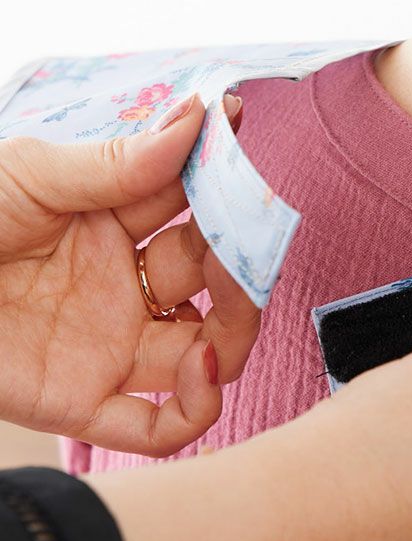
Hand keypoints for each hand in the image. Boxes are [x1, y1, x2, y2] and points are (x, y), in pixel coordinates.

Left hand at [0, 94, 259, 455]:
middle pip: (213, 278)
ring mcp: (108, 347)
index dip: (223, 180)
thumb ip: (119, 161)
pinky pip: (158, 426)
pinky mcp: (82, 403)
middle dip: (242, 258)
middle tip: (251, 237)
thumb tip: (200, 115)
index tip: (240, 143)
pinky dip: (197, 409)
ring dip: (237, 331)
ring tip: (232, 305)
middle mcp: (121, 287)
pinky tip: (200, 370)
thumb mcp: (30, 177)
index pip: (191, 205)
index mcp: (110, 224)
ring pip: (207, 351)